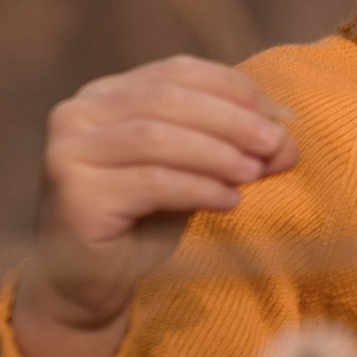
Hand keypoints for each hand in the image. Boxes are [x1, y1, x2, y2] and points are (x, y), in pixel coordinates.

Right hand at [11, 55, 297, 356]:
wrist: (86, 285)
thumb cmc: (141, 224)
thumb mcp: (192, 177)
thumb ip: (230, 153)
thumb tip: (288, 142)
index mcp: (104, 95)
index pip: (175, 71)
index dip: (230, 87)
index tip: (276, 115)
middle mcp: (77, 114)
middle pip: (168, 100)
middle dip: (230, 120)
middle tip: (276, 143)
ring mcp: (69, 152)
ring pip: (157, 137)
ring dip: (216, 153)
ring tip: (255, 173)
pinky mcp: (75, 193)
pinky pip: (149, 181)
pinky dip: (197, 188)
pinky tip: (229, 200)